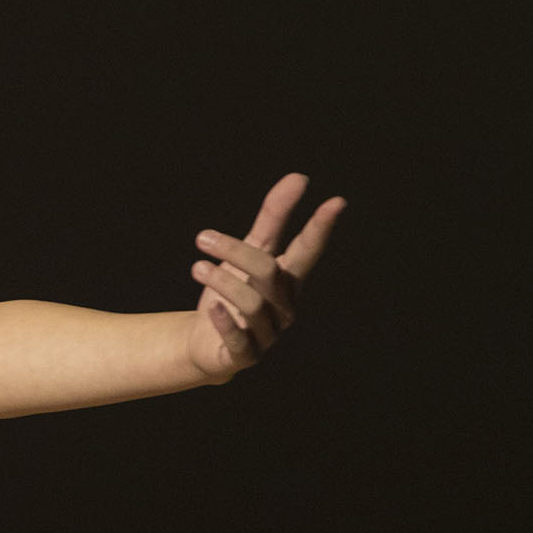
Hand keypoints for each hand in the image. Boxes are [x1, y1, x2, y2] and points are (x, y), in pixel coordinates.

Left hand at [186, 173, 344, 379]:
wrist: (205, 342)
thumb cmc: (233, 291)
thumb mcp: (249, 252)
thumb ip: (273, 218)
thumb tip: (299, 177)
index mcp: (288, 278)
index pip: (308, 250)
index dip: (320, 227)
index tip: (336, 201)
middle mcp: (284, 306)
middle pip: (269, 273)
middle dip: (236, 251)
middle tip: (202, 237)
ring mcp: (268, 333)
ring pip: (253, 304)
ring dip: (223, 282)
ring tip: (196, 267)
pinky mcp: (246, 355)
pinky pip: (240, 340)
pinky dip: (226, 323)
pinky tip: (211, 308)